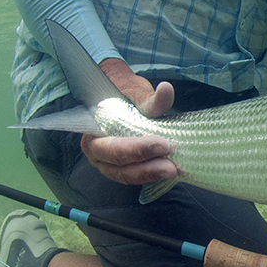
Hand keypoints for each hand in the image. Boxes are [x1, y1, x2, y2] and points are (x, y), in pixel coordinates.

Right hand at [79, 59, 178, 184]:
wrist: (120, 94)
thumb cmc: (124, 93)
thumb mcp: (135, 91)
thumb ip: (150, 98)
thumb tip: (166, 90)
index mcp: (93, 133)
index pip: (112, 147)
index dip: (136, 150)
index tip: (162, 145)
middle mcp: (97, 153)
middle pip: (119, 167)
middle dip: (146, 168)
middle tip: (171, 166)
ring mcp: (108, 164)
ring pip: (127, 176)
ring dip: (151, 176)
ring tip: (174, 170)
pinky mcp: (124, 168)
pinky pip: (136, 177)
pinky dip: (153, 176)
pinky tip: (172, 171)